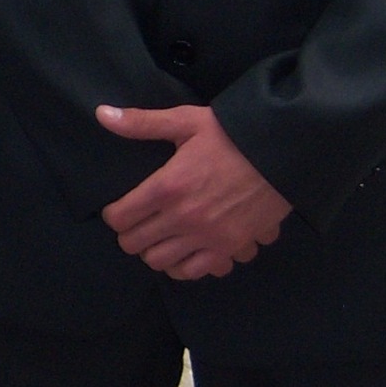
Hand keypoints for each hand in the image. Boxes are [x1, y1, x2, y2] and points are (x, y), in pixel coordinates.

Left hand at [97, 104, 289, 280]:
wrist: (283, 152)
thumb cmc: (231, 135)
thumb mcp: (185, 121)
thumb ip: (142, 123)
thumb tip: (102, 114)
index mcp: (167, 186)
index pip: (120, 217)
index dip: (114, 214)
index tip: (120, 209)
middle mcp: (183, 218)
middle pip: (135, 244)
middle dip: (129, 234)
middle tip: (137, 223)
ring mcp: (207, 237)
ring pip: (161, 263)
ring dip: (154, 251)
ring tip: (159, 237)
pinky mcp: (230, 248)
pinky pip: (196, 272)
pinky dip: (186, 265)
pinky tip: (185, 250)